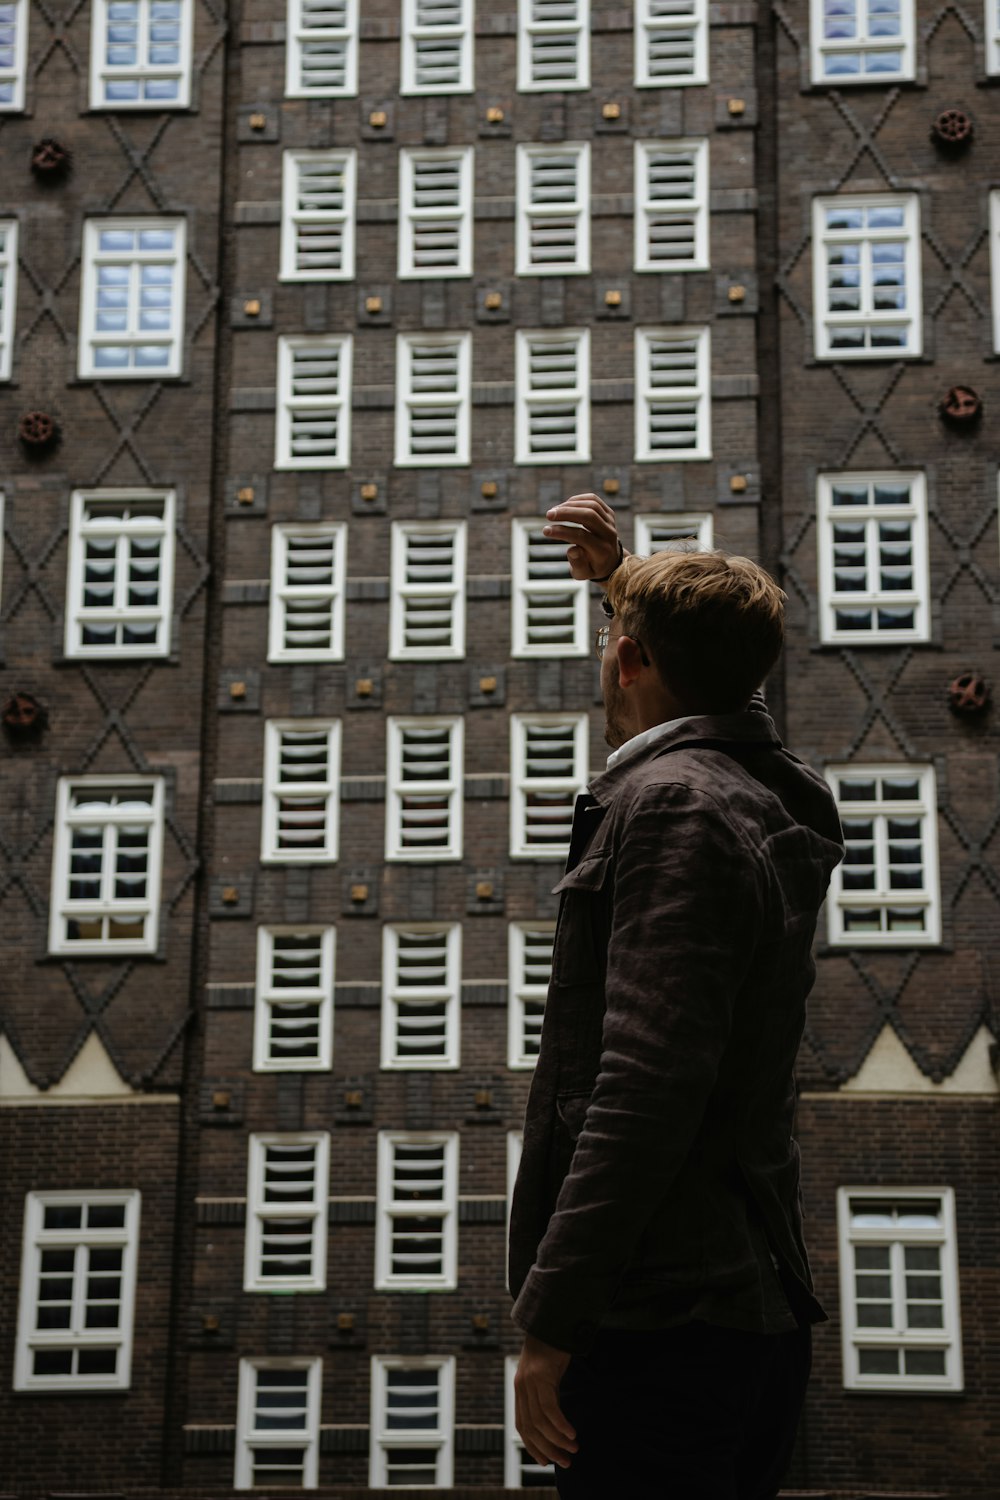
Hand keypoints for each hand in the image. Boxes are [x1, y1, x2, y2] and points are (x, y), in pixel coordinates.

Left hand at [514, 1333, 576, 1469]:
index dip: (533, 1446)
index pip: (522, 1426)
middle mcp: (521, 1388)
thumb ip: (546, 1396)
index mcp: (520, 1390)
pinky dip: (560, 1424)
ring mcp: (530, 1382)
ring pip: (540, 1421)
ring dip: (557, 1440)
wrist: (551, 1322)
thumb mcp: (546, 1377)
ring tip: (573, 1449)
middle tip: (566, 1461)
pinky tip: (571, 1433)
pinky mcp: (541, 1376)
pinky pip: (550, 1408)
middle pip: (531, 1428)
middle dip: (548, 1449)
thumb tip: (554, 1422)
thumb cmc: (552, 1350)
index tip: (546, 1461)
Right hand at [542, 493, 623, 581]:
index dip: (562, 532)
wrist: (610, 561)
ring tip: (553, 512)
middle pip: (589, 516)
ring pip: (591, 505)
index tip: (546, 531)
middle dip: (567, 513)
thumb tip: (573, 550)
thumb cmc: (591, 567)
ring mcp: (611, 522)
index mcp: (603, 551)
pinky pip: (593, 500)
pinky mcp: (609, 513)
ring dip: (570, 505)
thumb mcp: (583, 573)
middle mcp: (610, 534)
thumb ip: (578, 564)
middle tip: (548, 515)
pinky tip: (564, 506)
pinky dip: (577, 500)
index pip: (582, 536)